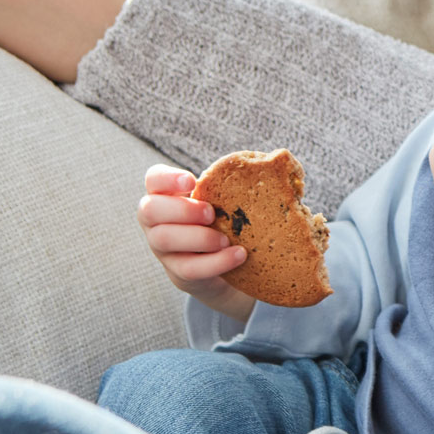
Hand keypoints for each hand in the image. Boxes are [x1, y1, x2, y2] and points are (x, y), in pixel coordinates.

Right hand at [137, 164, 254, 322]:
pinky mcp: (179, 273)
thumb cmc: (229, 221)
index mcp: (168, 196)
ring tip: (226, 239)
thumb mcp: (231, 201)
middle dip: (182, 210)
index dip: (167, 179)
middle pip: (149, 210)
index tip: (192, 181)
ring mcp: (163, 249)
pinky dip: (215, 262)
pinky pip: (189, 269)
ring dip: (198, 237)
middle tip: (211, 212)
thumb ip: (245, 183)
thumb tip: (284, 160)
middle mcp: (157, 222)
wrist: (228, 267)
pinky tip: (239, 255)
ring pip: (164, 240)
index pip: (153, 180)